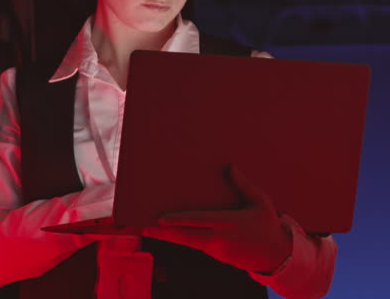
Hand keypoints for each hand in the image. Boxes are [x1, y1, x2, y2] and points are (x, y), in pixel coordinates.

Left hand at [142, 165, 292, 273]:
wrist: (278, 256)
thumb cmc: (267, 225)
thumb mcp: (261, 203)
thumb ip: (244, 185)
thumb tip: (230, 166)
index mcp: (229, 223)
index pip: (199, 221)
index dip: (179, 221)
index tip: (161, 219)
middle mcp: (220, 238)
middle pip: (187, 237)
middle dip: (165, 234)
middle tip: (144, 229)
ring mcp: (218, 250)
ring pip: (189, 243)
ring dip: (170, 237)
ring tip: (149, 230)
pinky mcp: (218, 256)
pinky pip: (197, 246)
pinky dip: (183, 240)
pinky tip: (170, 234)